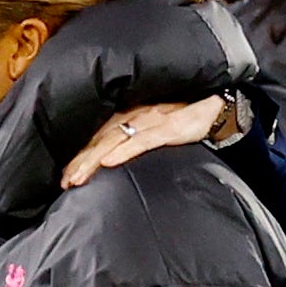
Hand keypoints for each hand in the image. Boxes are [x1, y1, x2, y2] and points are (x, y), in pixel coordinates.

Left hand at [60, 96, 227, 187]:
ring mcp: (152, 120)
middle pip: (100, 138)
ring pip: (114, 140)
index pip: (98, 134)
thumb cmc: (189, 115)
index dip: (80, 154)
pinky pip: (143, 140)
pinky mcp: (170, 127)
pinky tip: (109, 162)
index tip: (64, 175)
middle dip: (80, 161)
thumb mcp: (159, 126)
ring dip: (93, 160)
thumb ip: (139, 137)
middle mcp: (137, 114)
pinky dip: (124, 151)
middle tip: (64, 182)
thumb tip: (118, 160)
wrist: (221, 104)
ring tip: (77, 177)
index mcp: (132, 113)